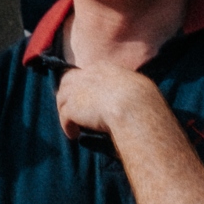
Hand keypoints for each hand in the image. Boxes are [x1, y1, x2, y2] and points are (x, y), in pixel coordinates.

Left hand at [51, 62, 167, 141]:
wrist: (133, 107)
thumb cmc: (142, 99)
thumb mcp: (136, 85)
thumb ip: (127, 86)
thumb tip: (133, 93)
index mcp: (102, 68)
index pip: (84, 73)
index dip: (81, 85)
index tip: (84, 96)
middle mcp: (86, 76)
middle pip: (67, 82)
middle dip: (67, 95)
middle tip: (71, 109)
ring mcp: (76, 91)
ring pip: (61, 99)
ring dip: (66, 111)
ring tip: (73, 124)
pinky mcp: (71, 108)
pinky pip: (64, 117)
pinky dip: (67, 127)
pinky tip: (73, 135)